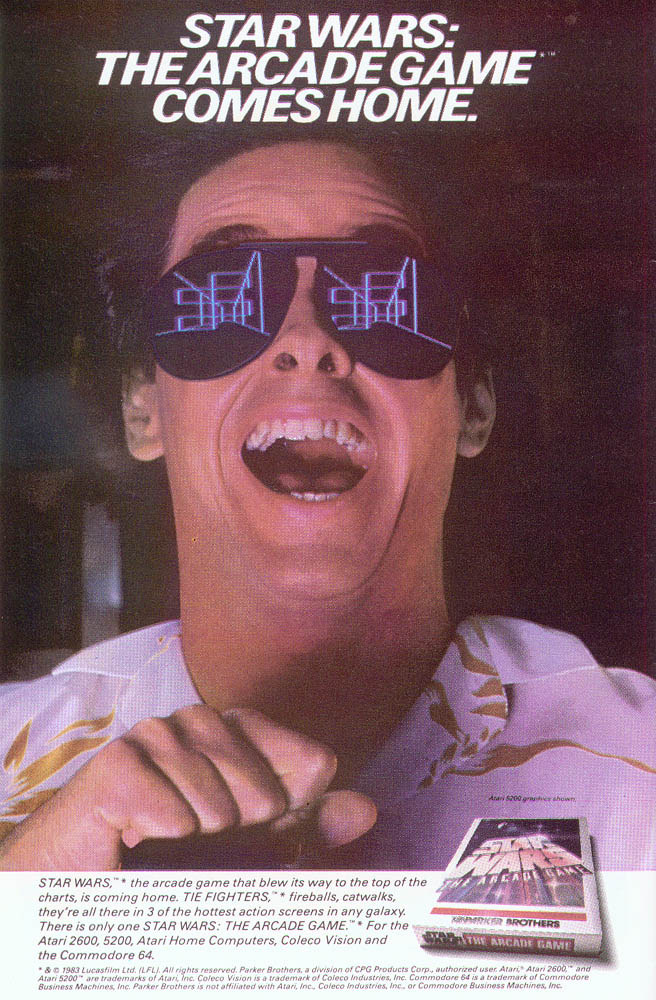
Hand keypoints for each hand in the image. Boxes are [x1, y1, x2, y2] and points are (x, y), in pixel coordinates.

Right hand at [0, 706, 375, 869]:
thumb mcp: (254, 856)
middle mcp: (199, 725)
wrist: (85, 901)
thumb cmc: (170, 872)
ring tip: (168, 842)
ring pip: (218, 793)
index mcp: (239, 737)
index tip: (259, 832)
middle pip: (266, 780)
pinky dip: (164, 832)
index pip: (308, 758)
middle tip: (203, 841)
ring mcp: (155, 738)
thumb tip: (364, 808)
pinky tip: (140, 838)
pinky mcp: (114, 766)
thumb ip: (307, 830)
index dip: (291, 813)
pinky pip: (171, 805)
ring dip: (200, 835)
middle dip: (245, 830)